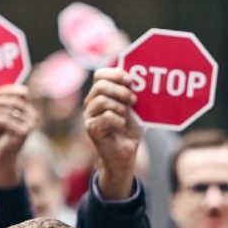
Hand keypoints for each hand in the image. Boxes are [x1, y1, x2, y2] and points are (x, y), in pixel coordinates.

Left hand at [0, 84, 39, 188]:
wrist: (2, 158)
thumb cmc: (0, 137)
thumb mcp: (0, 118)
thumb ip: (2, 106)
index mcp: (30, 110)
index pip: (23, 93)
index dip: (10, 89)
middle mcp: (33, 117)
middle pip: (14, 101)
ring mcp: (30, 126)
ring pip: (9, 111)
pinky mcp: (23, 133)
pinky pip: (5, 121)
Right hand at [83, 68, 141, 199]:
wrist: (126, 153)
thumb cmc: (130, 129)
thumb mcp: (135, 108)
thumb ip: (133, 92)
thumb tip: (137, 77)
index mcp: (101, 93)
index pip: (100, 74)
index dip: (115, 74)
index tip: (131, 80)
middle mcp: (91, 102)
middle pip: (100, 85)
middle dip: (120, 90)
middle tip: (133, 99)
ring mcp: (89, 116)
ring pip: (102, 100)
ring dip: (120, 107)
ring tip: (127, 115)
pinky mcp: (91, 129)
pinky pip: (105, 117)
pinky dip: (118, 120)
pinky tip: (121, 126)